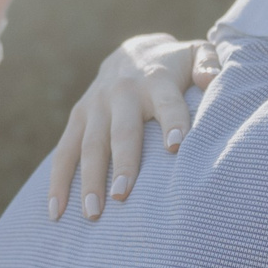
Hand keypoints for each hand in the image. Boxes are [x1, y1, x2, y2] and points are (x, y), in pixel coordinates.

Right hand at [45, 34, 218, 221]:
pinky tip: (57, 212)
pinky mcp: (77, 118)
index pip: (167, 102)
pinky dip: (58, 182)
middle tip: (121, 197)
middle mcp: (122, 92)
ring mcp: (95, 106)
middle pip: (122, 132)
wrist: (132, 53)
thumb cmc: (174, 66)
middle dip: (123, 164)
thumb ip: (208, 64)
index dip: (173, 121)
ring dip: (89, 180)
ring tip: (93, 214)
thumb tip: (210, 80)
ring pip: (90, 146)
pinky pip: (64, 152)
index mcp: (156, 80)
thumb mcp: (195, 54)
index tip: (176, 146)